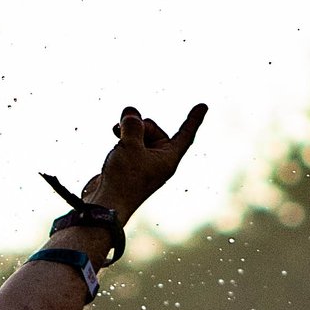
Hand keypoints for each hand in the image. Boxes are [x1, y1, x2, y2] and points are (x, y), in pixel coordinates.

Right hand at [83, 103, 207, 220]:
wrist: (105, 203)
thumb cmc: (123, 178)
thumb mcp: (130, 145)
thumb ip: (132, 125)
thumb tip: (131, 112)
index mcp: (168, 158)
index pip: (185, 135)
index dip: (193, 120)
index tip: (203, 106)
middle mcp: (158, 161)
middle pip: (154, 130)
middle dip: (139, 125)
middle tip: (123, 128)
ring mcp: (142, 163)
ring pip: (139, 136)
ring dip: (127, 130)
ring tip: (115, 131)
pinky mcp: (128, 165)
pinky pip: (129, 144)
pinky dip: (122, 137)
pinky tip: (113, 136)